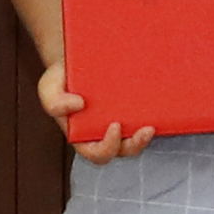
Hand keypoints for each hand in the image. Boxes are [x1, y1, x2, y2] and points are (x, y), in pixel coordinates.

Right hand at [37, 61, 163, 165]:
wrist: (77, 60)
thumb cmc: (61, 80)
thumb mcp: (49, 88)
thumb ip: (55, 102)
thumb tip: (78, 105)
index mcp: (85, 137)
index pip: (99, 153)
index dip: (109, 146)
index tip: (115, 126)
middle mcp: (106, 134)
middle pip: (125, 150)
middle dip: (137, 144)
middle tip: (147, 129)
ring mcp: (124, 123)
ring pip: (140, 138)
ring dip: (150, 135)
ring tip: (156, 121)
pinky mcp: (135, 110)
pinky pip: (148, 118)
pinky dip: (157, 115)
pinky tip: (164, 101)